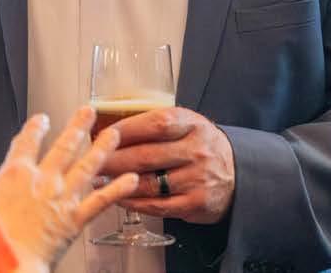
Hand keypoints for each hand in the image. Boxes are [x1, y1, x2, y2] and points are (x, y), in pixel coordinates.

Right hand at [0, 106, 139, 271]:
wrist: (11, 261)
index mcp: (16, 173)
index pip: (27, 141)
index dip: (36, 127)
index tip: (42, 119)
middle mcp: (42, 180)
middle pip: (64, 146)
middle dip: (78, 125)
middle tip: (89, 111)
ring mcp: (61, 198)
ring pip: (87, 166)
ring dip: (101, 148)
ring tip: (112, 133)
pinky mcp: (76, 219)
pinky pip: (101, 200)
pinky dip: (118, 189)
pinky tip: (131, 179)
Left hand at [98, 106, 235, 223]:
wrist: (239, 173)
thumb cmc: (200, 145)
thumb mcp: (187, 124)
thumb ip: (156, 124)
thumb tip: (110, 127)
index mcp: (192, 124)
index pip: (155, 123)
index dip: (126, 129)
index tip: (102, 134)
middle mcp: (197, 150)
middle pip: (147, 155)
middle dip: (113, 159)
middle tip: (91, 161)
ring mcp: (198, 179)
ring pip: (149, 183)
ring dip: (118, 183)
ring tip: (97, 180)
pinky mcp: (196, 203)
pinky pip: (158, 205)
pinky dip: (134, 203)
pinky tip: (118, 197)